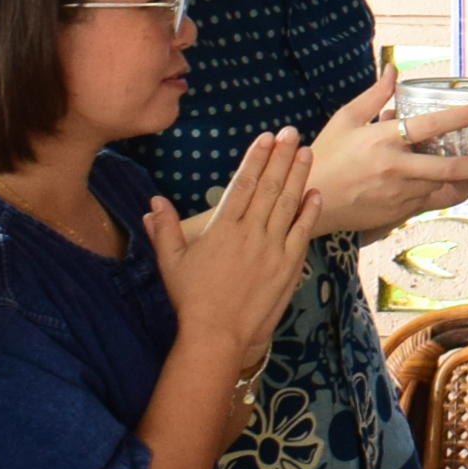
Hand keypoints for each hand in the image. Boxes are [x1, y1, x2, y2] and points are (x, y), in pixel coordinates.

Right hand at [152, 128, 321, 377]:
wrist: (217, 335)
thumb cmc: (191, 300)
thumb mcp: (171, 263)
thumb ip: (163, 230)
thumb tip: (153, 202)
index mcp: (222, 228)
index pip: (242, 184)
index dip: (255, 158)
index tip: (265, 138)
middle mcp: (250, 233)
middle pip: (269, 187)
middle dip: (281, 157)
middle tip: (291, 133)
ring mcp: (272, 249)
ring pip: (288, 204)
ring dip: (298, 176)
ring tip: (306, 152)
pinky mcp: (288, 266)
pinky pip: (301, 232)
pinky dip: (309, 212)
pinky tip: (315, 193)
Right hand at [307, 75, 467, 232]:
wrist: (308, 199)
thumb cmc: (326, 155)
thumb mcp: (345, 119)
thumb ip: (374, 95)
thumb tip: (393, 69)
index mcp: (382, 140)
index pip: (428, 126)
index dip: (460, 117)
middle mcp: (395, 168)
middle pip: (447, 167)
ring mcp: (398, 193)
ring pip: (444, 188)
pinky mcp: (398, 212)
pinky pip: (433, 203)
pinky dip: (451, 194)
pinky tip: (465, 186)